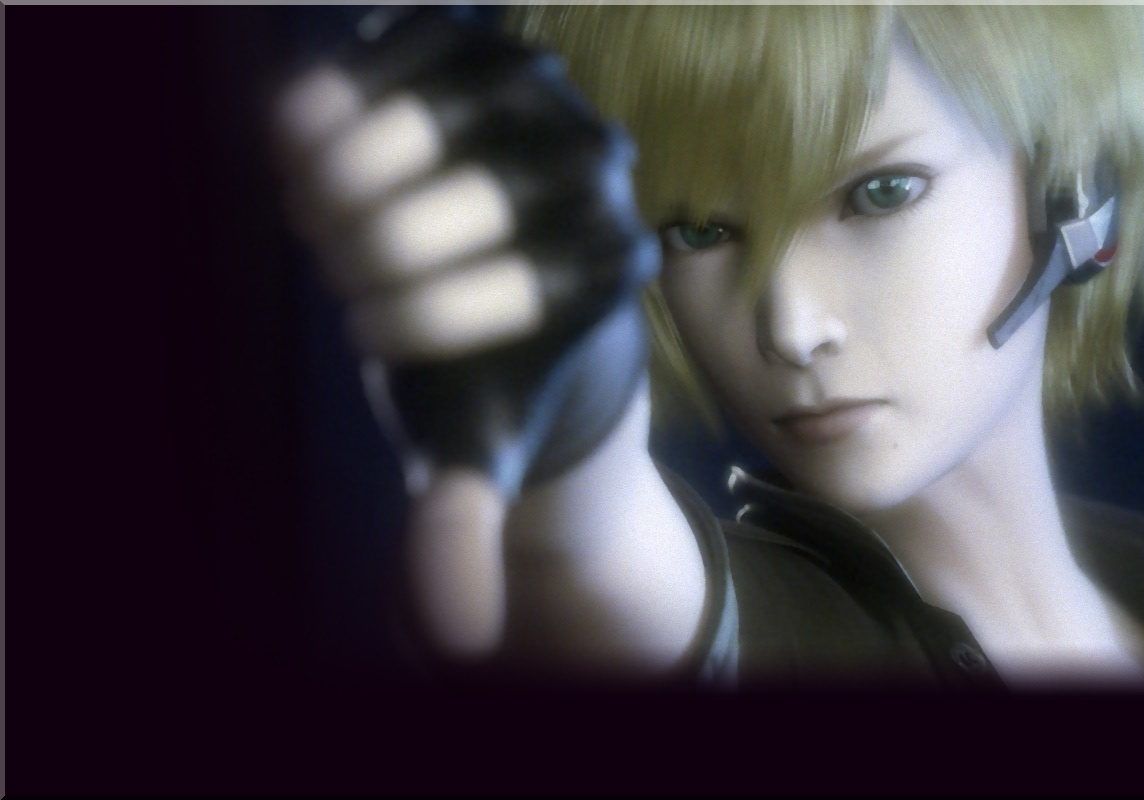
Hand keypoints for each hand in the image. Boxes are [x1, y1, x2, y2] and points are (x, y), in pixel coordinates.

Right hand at [273, 9, 659, 660]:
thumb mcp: (478, 437)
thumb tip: (462, 640)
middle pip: (458, 206)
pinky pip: (402, 51)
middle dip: (369, 253)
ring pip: (427, 120)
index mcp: (609, 271)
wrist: (494, 266)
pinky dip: (338, 92)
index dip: (401, 323)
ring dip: (342, 176)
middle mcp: (601, 172)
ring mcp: (548, 97)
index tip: (374, 330)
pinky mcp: (489, 47)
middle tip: (343, 273)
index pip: (487, 299)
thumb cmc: (490, 360)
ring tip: (316, 213)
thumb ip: (466, 523)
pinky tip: (302, 138)